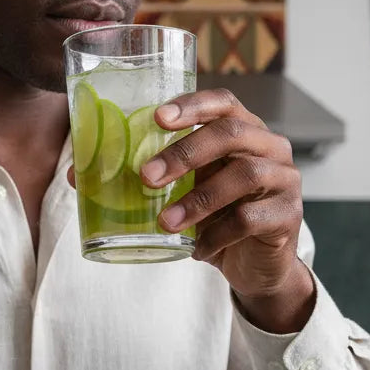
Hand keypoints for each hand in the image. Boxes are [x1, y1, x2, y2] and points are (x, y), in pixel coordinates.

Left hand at [142, 89, 314, 331]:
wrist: (256, 267)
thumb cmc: (217, 220)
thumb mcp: (184, 194)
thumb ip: (151, 179)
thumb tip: (80, 174)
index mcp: (245, 131)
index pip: (224, 102)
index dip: (192, 105)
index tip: (156, 117)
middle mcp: (271, 148)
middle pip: (231, 134)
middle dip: (184, 153)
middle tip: (146, 178)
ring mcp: (285, 181)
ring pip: (244, 176)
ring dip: (197, 200)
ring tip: (165, 223)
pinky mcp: (288, 217)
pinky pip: (250, 220)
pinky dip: (217, 235)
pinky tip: (197, 250)